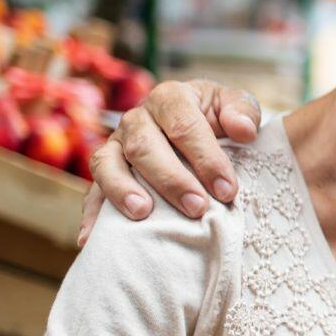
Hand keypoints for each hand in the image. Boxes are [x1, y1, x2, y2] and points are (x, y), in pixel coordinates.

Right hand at [78, 79, 260, 245]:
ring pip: (107, 162)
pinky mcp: (106, 172)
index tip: (227, 190)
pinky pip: (92, 190)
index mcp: (170, 98)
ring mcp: (116, 145)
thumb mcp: (236, 107)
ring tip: (142, 213)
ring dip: (122, 189)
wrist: (198, 127)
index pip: (183, 124)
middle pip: (144, 145)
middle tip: (197, 208)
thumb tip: (243, 130)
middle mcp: (137, 118)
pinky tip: (93, 237)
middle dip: (171, 179)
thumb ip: (243, 112)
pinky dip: (92, 214)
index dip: (206, 157)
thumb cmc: (219, 120)